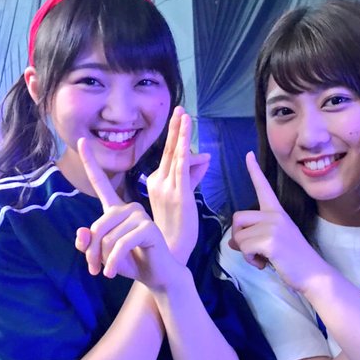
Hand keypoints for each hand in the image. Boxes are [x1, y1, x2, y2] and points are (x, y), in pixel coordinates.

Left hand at [74, 137, 177, 289]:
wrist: (157, 275)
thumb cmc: (130, 262)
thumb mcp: (103, 255)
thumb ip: (88, 244)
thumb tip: (81, 234)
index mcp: (116, 209)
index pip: (101, 182)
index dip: (91, 162)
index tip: (81, 141)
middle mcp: (129, 208)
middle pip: (97, 225)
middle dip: (91, 251)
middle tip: (93, 269)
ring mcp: (140, 216)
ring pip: (107, 237)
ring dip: (103, 259)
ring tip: (107, 271)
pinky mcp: (148, 228)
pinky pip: (121, 244)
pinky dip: (113, 261)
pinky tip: (112, 272)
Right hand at [146, 106, 209, 263]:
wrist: (169, 251)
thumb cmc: (176, 227)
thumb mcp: (185, 197)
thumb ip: (194, 175)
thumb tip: (204, 156)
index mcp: (155, 182)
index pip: (168, 156)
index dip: (175, 137)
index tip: (179, 119)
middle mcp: (158, 181)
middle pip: (169, 150)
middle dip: (175, 128)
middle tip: (179, 109)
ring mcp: (166, 186)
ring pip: (176, 155)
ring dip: (181, 133)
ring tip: (184, 115)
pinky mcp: (178, 193)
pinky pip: (181, 165)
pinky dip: (184, 146)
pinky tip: (186, 132)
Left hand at [229, 151, 321, 293]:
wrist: (313, 274)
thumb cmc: (293, 260)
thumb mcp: (272, 243)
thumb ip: (253, 237)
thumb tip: (232, 241)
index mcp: (277, 212)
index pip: (263, 187)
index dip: (254, 171)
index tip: (248, 154)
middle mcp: (275, 215)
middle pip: (237, 218)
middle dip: (239, 237)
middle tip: (255, 250)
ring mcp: (273, 226)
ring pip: (239, 236)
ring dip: (245, 252)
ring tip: (263, 257)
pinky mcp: (270, 240)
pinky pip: (244, 247)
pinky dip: (250, 260)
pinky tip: (264, 263)